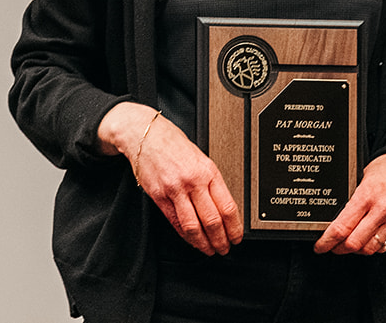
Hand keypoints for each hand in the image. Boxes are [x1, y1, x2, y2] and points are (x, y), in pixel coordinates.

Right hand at [99, 101, 241, 254]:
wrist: (147, 136)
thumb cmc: (176, 145)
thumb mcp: (202, 159)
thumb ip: (212, 182)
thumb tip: (224, 207)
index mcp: (209, 171)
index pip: (227, 206)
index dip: (234, 227)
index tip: (237, 236)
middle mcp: (193, 182)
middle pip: (211, 220)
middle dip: (220, 239)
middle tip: (225, 249)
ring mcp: (175, 191)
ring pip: (192, 225)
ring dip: (203, 243)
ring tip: (210, 250)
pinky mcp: (159, 197)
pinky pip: (175, 222)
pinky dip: (185, 235)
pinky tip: (191, 241)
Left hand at [313, 153, 385, 254]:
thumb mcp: (361, 178)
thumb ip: (350, 201)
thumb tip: (332, 221)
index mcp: (368, 195)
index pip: (341, 228)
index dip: (326, 242)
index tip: (320, 245)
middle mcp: (382, 210)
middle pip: (353, 244)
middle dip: (338, 248)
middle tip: (332, 245)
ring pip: (368, 249)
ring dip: (356, 250)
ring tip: (349, 242)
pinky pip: (384, 247)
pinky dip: (372, 246)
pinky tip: (367, 238)